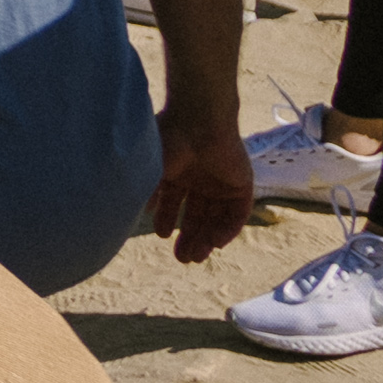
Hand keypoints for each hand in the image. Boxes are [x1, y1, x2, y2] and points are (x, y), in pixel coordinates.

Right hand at [152, 103, 255, 263]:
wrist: (199, 122)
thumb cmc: (169, 141)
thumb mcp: (151, 169)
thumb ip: (147, 192)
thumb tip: (139, 211)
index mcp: (178, 171)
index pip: (174, 202)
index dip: (168, 220)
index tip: (162, 236)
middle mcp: (200, 179)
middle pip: (196, 214)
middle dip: (189, 237)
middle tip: (182, 260)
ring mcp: (222, 182)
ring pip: (216, 217)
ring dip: (206, 238)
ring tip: (195, 257)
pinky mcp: (242, 185)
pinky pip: (237, 214)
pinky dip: (227, 230)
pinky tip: (215, 243)